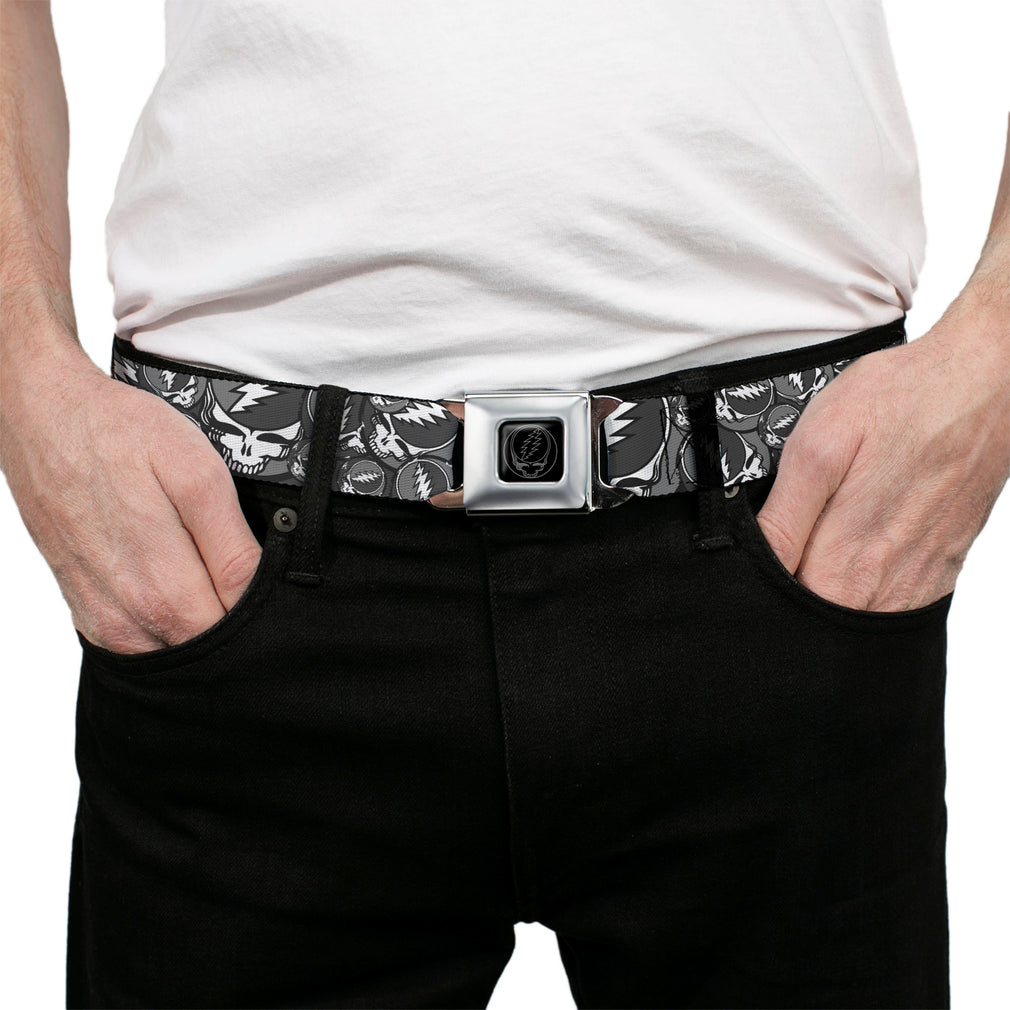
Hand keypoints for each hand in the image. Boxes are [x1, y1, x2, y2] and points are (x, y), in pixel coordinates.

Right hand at [1, 341, 261, 652]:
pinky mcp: (87, 611)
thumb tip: (260, 593)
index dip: (264, 610)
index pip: (236, 634)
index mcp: (163, 588)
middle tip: (234, 565)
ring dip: (199, 620)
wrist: (45, 416)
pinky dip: (164, 621)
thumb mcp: (198, 476)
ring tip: (201, 566)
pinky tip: (171, 577)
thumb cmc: (120, 435)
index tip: (272, 581)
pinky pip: (140, 642)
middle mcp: (129, 614)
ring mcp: (103, 617)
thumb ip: (231, 547)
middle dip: (235, 618)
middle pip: (207, 646)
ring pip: (175, 649)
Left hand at [755, 295, 1009, 612]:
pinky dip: (868, 577)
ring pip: (851, 612)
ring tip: (833, 527)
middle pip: (814, 615)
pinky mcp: (938, 572)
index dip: (760, 583)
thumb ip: (782, 518)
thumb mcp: (817, 447)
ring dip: (830, 581)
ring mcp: (916, 583)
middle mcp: (883, 588)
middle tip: (800, 529)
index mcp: (844, 565)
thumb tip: (754, 559)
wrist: (984, 383)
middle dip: (793, 584)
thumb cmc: (902, 403)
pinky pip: (889, 598)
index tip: (760, 551)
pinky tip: (867, 533)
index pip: (781, 610)